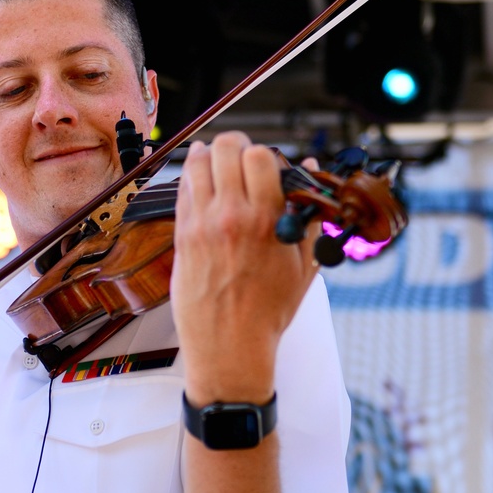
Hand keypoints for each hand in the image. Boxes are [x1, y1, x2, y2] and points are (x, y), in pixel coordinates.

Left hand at [170, 133, 319, 402]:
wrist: (230, 347)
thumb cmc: (270, 310)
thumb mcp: (304, 263)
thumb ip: (308, 212)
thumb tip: (311, 170)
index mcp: (267, 220)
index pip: (259, 155)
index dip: (263, 153)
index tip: (265, 164)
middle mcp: (231, 216)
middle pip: (224, 149)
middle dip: (234, 146)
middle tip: (239, 156)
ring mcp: (201, 225)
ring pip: (195, 164)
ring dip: (207, 156)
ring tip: (215, 162)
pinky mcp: (181, 237)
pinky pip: (181, 192)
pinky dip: (190, 180)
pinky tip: (199, 183)